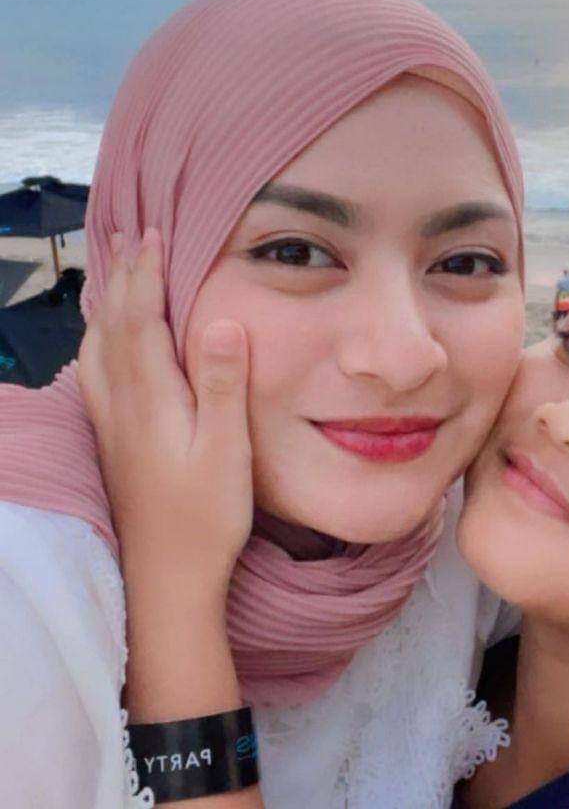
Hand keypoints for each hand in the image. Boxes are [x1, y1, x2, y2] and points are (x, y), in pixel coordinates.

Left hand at [78, 228, 253, 602]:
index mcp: (150, 400)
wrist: (166, 579)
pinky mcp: (113, 443)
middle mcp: (122, 405)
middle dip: (122, 277)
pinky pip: (96, 374)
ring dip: (106, 304)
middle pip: (112, 327)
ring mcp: (112, 425)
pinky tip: (105, 345)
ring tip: (114, 275)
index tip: (156, 234)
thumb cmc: (207, 517)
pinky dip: (98, 341)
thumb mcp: (228, 452)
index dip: (147, 275)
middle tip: (130, 236)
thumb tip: (221, 321)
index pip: (141, 321)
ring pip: (97, 349)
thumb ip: (223, 386)